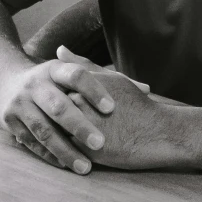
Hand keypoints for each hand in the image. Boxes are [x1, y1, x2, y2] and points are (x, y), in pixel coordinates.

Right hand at [0, 52, 119, 172]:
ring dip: (65, 150)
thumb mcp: (73, 73)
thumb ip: (107, 81)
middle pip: (57, 105)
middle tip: (100, 143)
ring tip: (86, 167)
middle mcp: (34, 84)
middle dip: (79, 125)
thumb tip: (146, 89)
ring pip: (43, 130)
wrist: (6, 81)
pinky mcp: (9, 121)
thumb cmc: (53, 82)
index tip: (112, 108)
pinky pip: (32, 142)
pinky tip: (67, 165)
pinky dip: (50, 155)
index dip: (94, 90)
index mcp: (54, 69)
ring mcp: (20, 103)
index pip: (76, 75)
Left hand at [37, 49, 182, 170]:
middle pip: (48, 112)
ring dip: (49, 136)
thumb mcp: (110, 79)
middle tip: (43, 121)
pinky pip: (64, 152)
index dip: (48, 97)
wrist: (158, 132)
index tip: (46, 102)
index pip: (50, 90)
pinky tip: (60, 152)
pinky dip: (59, 152)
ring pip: (53, 133)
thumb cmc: (135, 104)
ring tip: (50, 138)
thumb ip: (82, 65)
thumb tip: (60, 50)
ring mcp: (81, 128)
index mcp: (81, 87)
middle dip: (44, 117)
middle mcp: (78, 105)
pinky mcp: (86, 151)